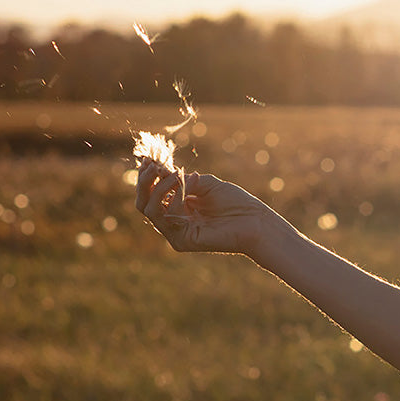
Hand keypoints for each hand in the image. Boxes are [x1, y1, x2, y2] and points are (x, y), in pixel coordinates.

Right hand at [135, 162, 276, 255]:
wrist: (255, 221)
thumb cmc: (236, 203)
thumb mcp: (205, 184)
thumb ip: (181, 179)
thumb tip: (157, 169)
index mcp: (179, 208)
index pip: (152, 194)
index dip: (147, 177)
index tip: (147, 159)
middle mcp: (174, 221)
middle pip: (144, 203)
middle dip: (145, 182)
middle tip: (153, 166)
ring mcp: (176, 233)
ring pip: (150, 209)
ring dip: (160, 188)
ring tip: (177, 175)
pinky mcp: (181, 241)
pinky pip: (166, 218)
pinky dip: (174, 200)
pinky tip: (186, 191)